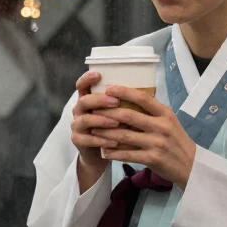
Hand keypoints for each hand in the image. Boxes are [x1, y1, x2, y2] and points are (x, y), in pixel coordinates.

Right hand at [70, 71, 121, 192]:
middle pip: (83, 101)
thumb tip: (149, 89)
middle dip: (99, 100)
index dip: (87, 78)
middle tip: (115, 101)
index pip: (82, 85)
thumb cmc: (114, 127)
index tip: (98, 74)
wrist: (102, 151)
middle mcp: (79, 110)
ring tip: (116, 123)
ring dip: (101, 120)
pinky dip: (102, 140)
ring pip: (85, 120)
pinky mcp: (78, 141)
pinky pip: (88, 140)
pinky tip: (114, 141)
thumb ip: (124, 101)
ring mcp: (77, 126)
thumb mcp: (118, 112)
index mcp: (88, 99)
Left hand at [92, 86, 196, 187]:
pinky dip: (114, 153)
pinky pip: (128, 154)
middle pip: (129, 115)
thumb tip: (130, 99)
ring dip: (106, 132)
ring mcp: (157, 143)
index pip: (143, 98)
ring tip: (93, 129)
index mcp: (165, 114)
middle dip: (108, 112)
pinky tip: (104, 151)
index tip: (109, 88)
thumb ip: (153, 112)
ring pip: (125, 135)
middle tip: (94, 109)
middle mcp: (162, 126)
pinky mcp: (152, 158)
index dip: (124, 92)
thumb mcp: (170, 122)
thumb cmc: (176, 141)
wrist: (191, 166)